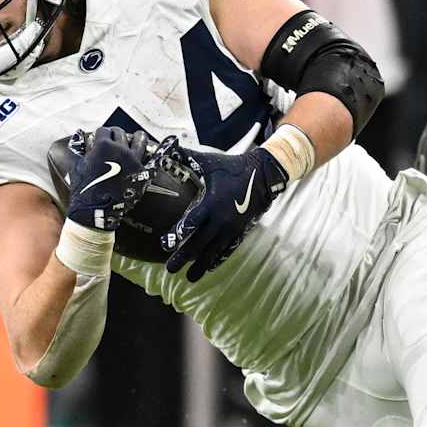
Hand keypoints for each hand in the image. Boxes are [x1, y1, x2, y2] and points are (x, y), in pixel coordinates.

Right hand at [65, 126, 159, 229]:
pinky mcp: (142, 173)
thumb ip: (80, 150)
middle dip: (115, 135)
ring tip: (135, 138)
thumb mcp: (77, 166)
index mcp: (103, 146)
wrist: (95, 211)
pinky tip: (151, 152)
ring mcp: (133, 161)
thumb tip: (81, 137)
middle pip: (120, 133)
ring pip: (139, 140)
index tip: (100, 138)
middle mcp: (120, 150)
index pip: (104, 131)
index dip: (101, 134)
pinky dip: (151, 154)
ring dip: (136, 137)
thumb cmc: (84, 191)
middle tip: (113, 140)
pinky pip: (151, 159)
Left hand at [164, 144, 288, 281]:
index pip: (191, 224)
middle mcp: (221, 220)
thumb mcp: (208, 162)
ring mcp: (231, 228)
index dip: (177, 235)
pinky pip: (227, 250)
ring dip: (200, 265)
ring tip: (188, 278)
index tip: (164, 244)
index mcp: (211, 203)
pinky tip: (209, 269)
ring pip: (213, 252)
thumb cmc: (231, 168)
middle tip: (169, 268)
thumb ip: (184, 157)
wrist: (262, 176)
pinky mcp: (239, 231)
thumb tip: (165, 147)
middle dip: (183, 257)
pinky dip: (217, 260)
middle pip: (199, 244)